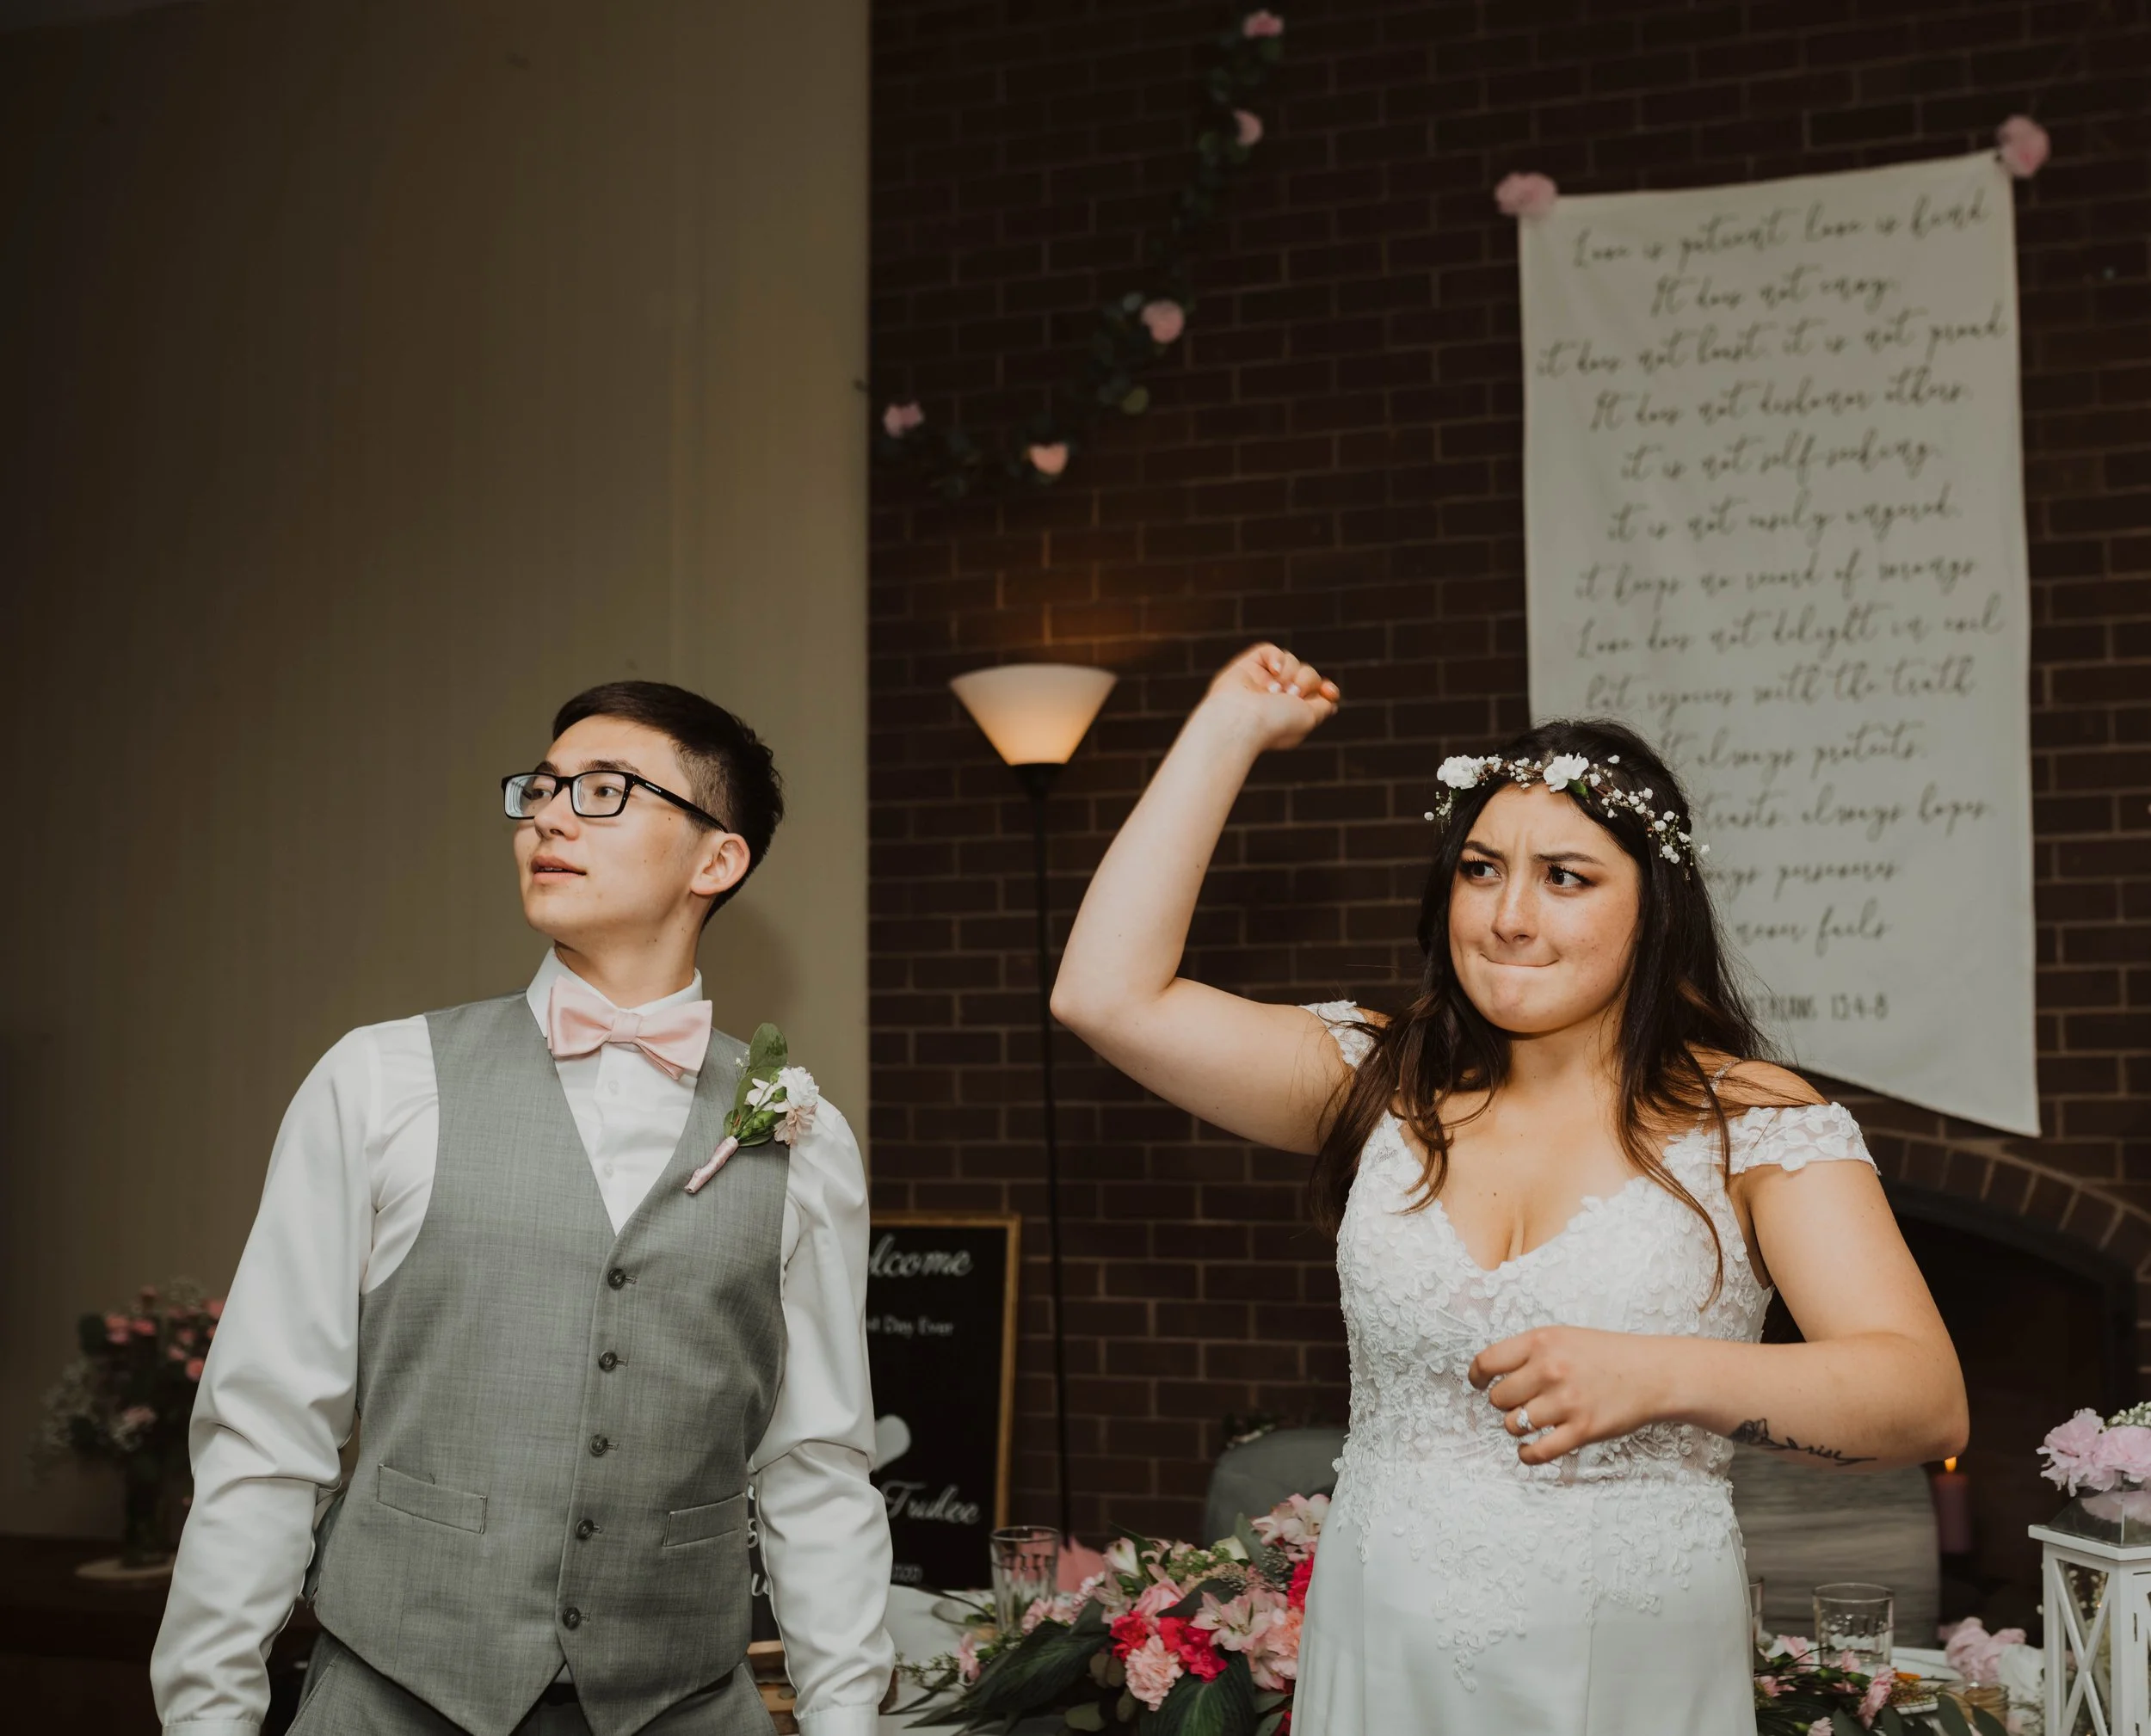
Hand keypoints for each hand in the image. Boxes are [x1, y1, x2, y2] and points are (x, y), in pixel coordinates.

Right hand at [1198, 644, 1339, 753]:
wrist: (1242, 720)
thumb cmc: (1275, 723)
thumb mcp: (1309, 718)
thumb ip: (1322, 707)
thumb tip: (1330, 700)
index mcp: (1290, 712)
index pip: (1315, 693)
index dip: (1326, 689)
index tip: (1330, 691)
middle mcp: (1276, 696)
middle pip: (1307, 673)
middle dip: (1306, 682)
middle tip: (1291, 695)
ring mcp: (1262, 680)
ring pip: (1291, 660)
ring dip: (1290, 673)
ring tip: (1275, 691)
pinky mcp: (1247, 666)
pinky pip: (1270, 650)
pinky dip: (1276, 658)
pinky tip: (1273, 672)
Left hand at [1468, 1326, 1675, 1465]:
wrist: (1653, 1373)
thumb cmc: (1606, 1355)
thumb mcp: (1563, 1337)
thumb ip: (1528, 1352)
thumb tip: (1490, 1373)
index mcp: (1541, 1341)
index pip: (1487, 1362)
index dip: (1477, 1377)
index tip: (1478, 1384)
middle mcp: (1549, 1369)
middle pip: (1498, 1398)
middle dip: (1505, 1402)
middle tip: (1521, 1401)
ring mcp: (1565, 1402)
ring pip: (1513, 1424)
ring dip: (1517, 1426)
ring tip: (1531, 1421)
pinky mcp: (1581, 1430)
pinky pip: (1538, 1451)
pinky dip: (1526, 1454)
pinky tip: (1527, 1450)